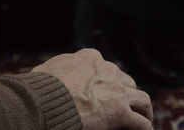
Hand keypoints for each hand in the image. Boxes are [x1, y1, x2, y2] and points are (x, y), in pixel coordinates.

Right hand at [34, 49, 151, 129]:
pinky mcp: (119, 112)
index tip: (109, 92)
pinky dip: (144, 127)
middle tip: (129, 106)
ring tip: (145, 119)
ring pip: (142, 99)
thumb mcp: (49, 69)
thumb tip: (49, 73)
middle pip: (127, 83)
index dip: (110, 82)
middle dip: (128, 94)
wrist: (44, 101)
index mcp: (91, 59)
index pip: (107, 69)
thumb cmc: (39, 89)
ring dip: (144, 110)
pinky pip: (140, 122)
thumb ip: (58, 69)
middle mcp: (108, 71)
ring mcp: (116, 92)